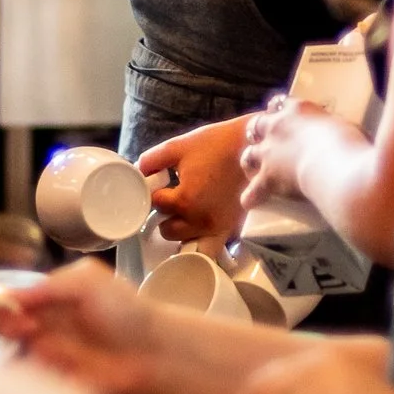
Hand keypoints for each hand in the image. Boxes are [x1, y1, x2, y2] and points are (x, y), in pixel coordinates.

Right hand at [0, 259, 164, 393]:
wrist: (155, 352)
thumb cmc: (125, 311)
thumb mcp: (88, 281)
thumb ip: (50, 285)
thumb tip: (9, 296)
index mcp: (49, 300)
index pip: (10, 302)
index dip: (0, 306)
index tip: (7, 311)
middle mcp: (43, 329)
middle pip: (3, 331)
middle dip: (2, 330)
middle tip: (24, 331)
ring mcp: (48, 360)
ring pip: (12, 358)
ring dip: (11, 356)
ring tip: (34, 351)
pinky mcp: (56, 387)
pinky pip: (30, 386)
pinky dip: (25, 382)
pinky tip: (34, 375)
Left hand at [139, 117, 249, 242]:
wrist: (254, 147)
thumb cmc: (218, 144)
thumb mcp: (180, 146)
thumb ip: (153, 159)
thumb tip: (139, 171)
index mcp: (185, 200)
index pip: (155, 204)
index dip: (155, 192)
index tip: (162, 183)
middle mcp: (200, 220)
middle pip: (167, 230)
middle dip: (167, 214)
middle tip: (174, 198)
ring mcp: (217, 228)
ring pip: (187, 243)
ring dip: (182, 230)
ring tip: (187, 213)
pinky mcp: (231, 230)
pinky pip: (211, 249)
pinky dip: (202, 244)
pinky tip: (201, 229)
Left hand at [237, 95, 362, 210]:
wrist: (336, 164)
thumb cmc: (350, 142)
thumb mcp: (343, 124)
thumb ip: (334, 127)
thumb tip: (340, 134)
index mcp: (298, 109)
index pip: (280, 103)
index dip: (278, 111)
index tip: (282, 115)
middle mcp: (277, 126)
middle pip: (257, 125)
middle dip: (259, 133)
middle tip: (265, 142)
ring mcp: (269, 152)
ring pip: (248, 154)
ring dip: (251, 160)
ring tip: (254, 168)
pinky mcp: (268, 178)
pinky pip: (252, 191)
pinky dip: (251, 197)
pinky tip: (249, 204)